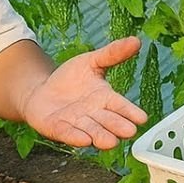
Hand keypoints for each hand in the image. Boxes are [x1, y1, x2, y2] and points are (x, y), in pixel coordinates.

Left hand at [21, 37, 148, 149]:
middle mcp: (95, 114)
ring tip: (111, 141)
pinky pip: (68, 134)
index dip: (131, 112)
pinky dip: (75, 137)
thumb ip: (113, 53)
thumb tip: (136, 40)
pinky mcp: (58, 129)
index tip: (142, 118)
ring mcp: (77, 124)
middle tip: (129, 131)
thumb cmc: (70, 78)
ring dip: (101, 136)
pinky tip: (84, 140)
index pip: (121, 106)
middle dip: (118, 126)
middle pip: (109, 122)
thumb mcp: (91, 61)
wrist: (41, 91)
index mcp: (105, 98)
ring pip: (92, 132)